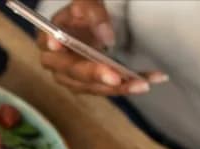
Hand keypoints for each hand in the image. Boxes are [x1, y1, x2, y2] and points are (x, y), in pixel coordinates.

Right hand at [37, 0, 166, 95]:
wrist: (85, 27)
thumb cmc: (82, 15)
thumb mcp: (85, 4)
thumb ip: (92, 13)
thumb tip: (107, 38)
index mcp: (49, 38)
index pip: (48, 42)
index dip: (52, 44)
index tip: (57, 43)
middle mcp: (56, 63)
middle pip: (72, 72)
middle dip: (95, 75)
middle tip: (115, 77)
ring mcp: (71, 77)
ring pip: (91, 86)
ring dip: (117, 87)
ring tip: (141, 84)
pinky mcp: (88, 84)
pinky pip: (107, 88)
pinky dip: (128, 85)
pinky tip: (150, 80)